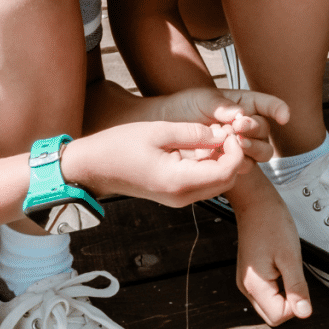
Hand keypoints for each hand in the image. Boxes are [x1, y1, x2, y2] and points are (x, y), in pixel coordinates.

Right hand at [63, 121, 249, 207]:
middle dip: (232, 155)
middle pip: (227, 180)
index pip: (227, 171)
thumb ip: (193, 133)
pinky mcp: (175, 195)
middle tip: (224, 131)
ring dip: (221, 160)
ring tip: (212, 135)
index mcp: (179, 181)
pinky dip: (209, 165)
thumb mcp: (159, 131)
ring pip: (217, 182)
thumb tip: (222, 133)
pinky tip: (200, 146)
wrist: (93, 167)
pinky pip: (203, 182)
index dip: (235, 149)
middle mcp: (182, 196)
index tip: (228, 129)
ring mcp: (179, 199)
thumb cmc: (119, 146)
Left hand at [153, 87, 289, 162]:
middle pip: (266, 131)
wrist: (166, 125)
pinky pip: (245, 165)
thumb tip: (240, 114)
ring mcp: (240, 145)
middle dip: (256, 129)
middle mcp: (246, 126)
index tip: (284, 116)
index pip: (268, 106)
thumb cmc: (185, 106)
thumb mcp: (203, 99)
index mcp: (244, 105)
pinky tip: (224, 154)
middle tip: (239, 126)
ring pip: (262, 151)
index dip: (278, 109)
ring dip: (252, 147)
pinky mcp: (230, 162)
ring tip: (235, 142)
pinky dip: (238, 161)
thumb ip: (222, 106)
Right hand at [227, 171, 311, 326]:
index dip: (295, 305)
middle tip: (295, 277)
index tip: (299, 284)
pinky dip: (277, 287)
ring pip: (269, 305)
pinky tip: (280, 267)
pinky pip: (266, 292)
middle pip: (272, 315)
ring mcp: (246, 281)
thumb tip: (305, 313)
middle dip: (289, 303)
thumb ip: (297, 288)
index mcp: (255, 285)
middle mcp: (246, 286)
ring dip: (283, 294)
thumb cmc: (271, 223)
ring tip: (286, 268)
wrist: (255, 202)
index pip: (278, 317)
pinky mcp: (249, 275)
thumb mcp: (291, 256)